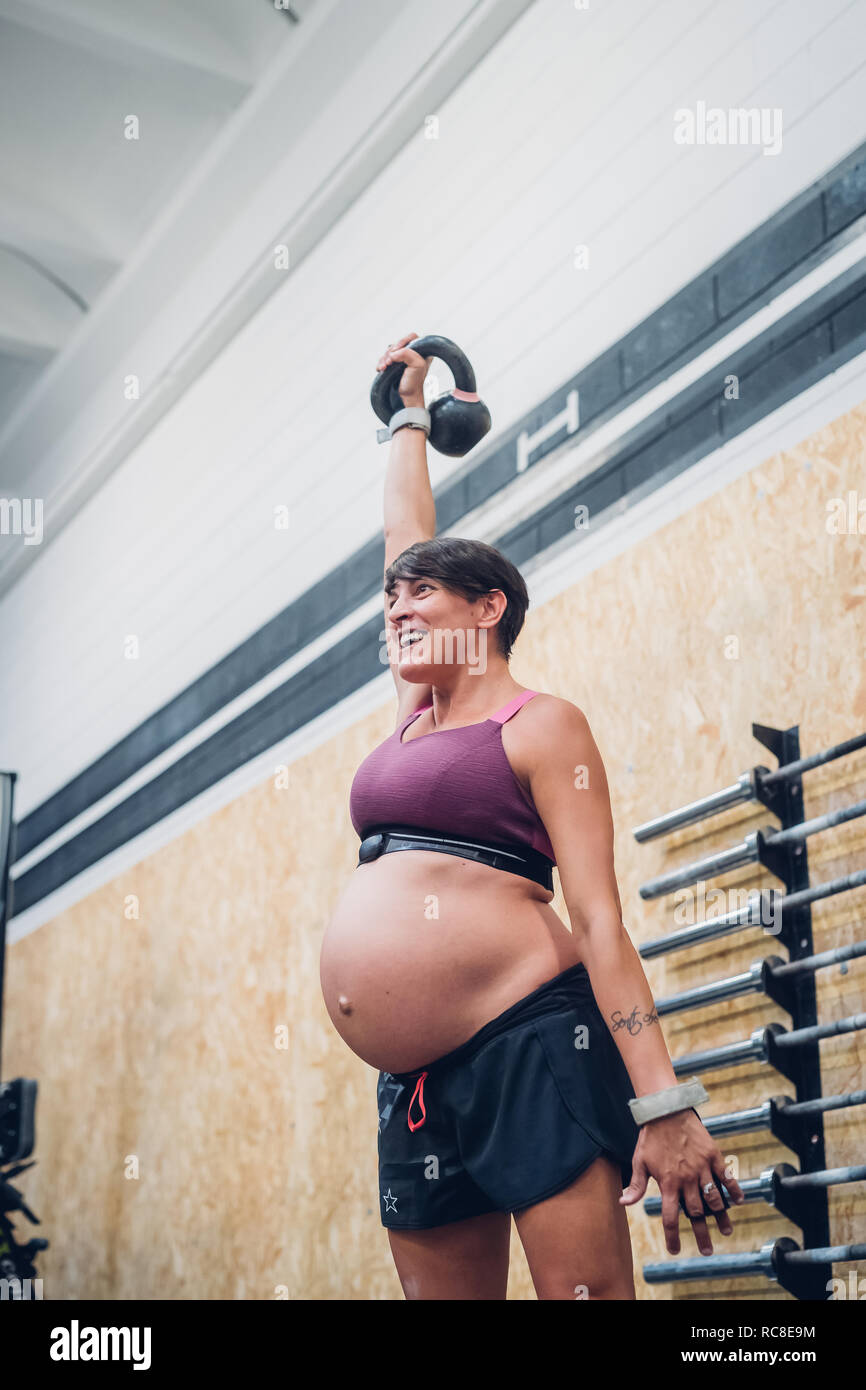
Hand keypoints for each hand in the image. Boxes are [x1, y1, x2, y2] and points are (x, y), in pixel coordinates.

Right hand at [376, 332, 432, 407]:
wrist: (407, 397)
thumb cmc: (414, 382)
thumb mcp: (417, 365)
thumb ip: (407, 353)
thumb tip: (393, 353)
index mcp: (423, 351)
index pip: (412, 337)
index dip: (403, 341)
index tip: (396, 351)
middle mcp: (413, 353)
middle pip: (398, 344)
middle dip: (391, 353)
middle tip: (388, 363)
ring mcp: (403, 359)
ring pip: (390, 351)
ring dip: (384, 359)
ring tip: (383, 368)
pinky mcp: (395, 364)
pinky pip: (385, 358)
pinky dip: (381, 362)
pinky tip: (380, 368)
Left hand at [619, 1108, 744, 1254]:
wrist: (666, 1111)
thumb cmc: (650, 1137)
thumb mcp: (639, 1161)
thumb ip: (635, 1185)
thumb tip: (623, 1203)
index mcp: (667, 1183)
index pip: (671, 1218)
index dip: (673, 1237)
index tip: (675, 1250)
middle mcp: (687, 1179)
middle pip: (697, 1214)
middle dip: (702, 1234)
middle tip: (707, 1251)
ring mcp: (702, 1168)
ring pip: (714, 1199)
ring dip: (721, 1217)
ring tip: (726, 1231)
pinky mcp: (713, 1156)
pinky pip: (726, 1176)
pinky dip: (734, 1189)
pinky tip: (739, 1202)